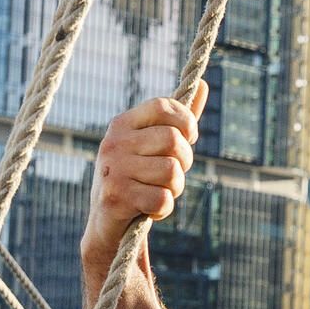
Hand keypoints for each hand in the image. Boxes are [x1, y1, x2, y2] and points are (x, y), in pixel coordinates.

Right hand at [84, 82, 207, 266]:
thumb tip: (203, 84)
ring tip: (160, 192)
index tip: (187, 139)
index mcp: (122, 124)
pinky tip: (150, 209)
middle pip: (174, 141)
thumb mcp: (153, 146)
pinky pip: (162, 199)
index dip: (186, 122)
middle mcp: (114, 142)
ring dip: (175, 189)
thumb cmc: (137, 178)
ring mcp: (113, 169)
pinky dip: (164, 209)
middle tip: (174, 174)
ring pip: (172, 172)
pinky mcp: (116, 197)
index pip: (163, 106)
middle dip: (185, 162)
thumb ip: (178, 119)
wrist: (106, 224)